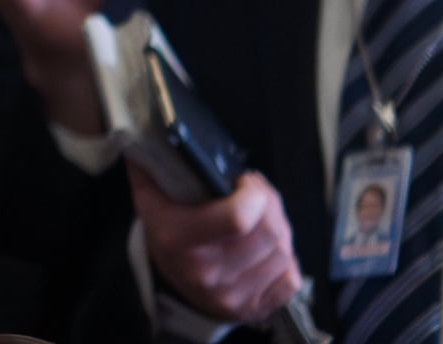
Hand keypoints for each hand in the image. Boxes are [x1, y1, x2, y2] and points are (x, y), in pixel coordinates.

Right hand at [128, 169, 303, 324]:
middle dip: (271, 205)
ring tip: (265, 220)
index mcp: (180, 240)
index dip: (254, 193)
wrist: (169, 283)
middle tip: (259, 197)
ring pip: (284, 252)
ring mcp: (231, 295)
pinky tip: (269, 250)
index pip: (239, 217)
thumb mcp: (151, 199)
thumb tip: (151, 133)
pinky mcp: (252, 309)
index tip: (246, 183)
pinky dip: (287, 261)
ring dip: (281, 230)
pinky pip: (291, 280)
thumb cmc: (167, 234)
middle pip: (269, 231)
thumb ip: (152, 165)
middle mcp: (206, 273)